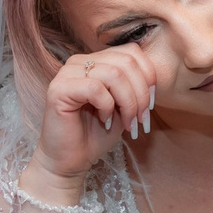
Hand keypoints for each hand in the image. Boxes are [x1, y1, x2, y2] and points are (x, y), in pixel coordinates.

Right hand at [25, 46, 159, 204]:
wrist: (70, 160)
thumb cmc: (96, 134)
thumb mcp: (124, 107)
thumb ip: (135, 87)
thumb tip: (153, 80)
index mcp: (95, 61)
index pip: (131, 52)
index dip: (148, 76)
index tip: (150, 105)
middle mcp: (79, 61)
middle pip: (125, 62)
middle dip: (141, 93)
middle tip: (141, 118)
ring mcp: (67, 73)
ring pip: (113, 74)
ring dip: (128, 102)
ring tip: (127, 122)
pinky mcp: (58, 89)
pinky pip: (95, 88)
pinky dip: (107, 106)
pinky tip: (105, 120)